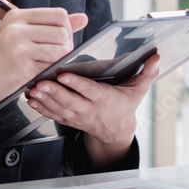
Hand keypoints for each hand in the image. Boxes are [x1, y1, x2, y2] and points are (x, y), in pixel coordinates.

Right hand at [0, 8, 88, 104]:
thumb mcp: (20, 35)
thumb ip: (52, 25)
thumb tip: (83, 18)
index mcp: (17, 16)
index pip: (59, 14)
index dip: (66, 29)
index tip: (59, 40)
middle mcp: (17, 27)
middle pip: (63, 31)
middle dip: (65, 46)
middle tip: (52, 56)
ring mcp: (18, 45)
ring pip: (61, 48)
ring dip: (58, 60)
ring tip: (43, 64)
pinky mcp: (22, 64)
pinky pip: (50, 65)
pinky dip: (48, 71)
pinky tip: (35, 73)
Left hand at [26, 53, 160, 166]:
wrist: (117, 131)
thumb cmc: (125, 104)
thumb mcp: (139, 89)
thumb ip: (147, 72)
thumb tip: (157, 56)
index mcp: (106, 99)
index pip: (90, 91)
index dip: (77, 84)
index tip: (64, 75)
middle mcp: (91, 110)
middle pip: (70, 101)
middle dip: (54, 92)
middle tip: (41, 82)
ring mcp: (79, 117)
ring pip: (59, 109)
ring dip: (45, 100)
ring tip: (33, 89)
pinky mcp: (70, 121)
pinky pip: (54, 116)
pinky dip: (41, 109)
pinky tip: (32, 100)